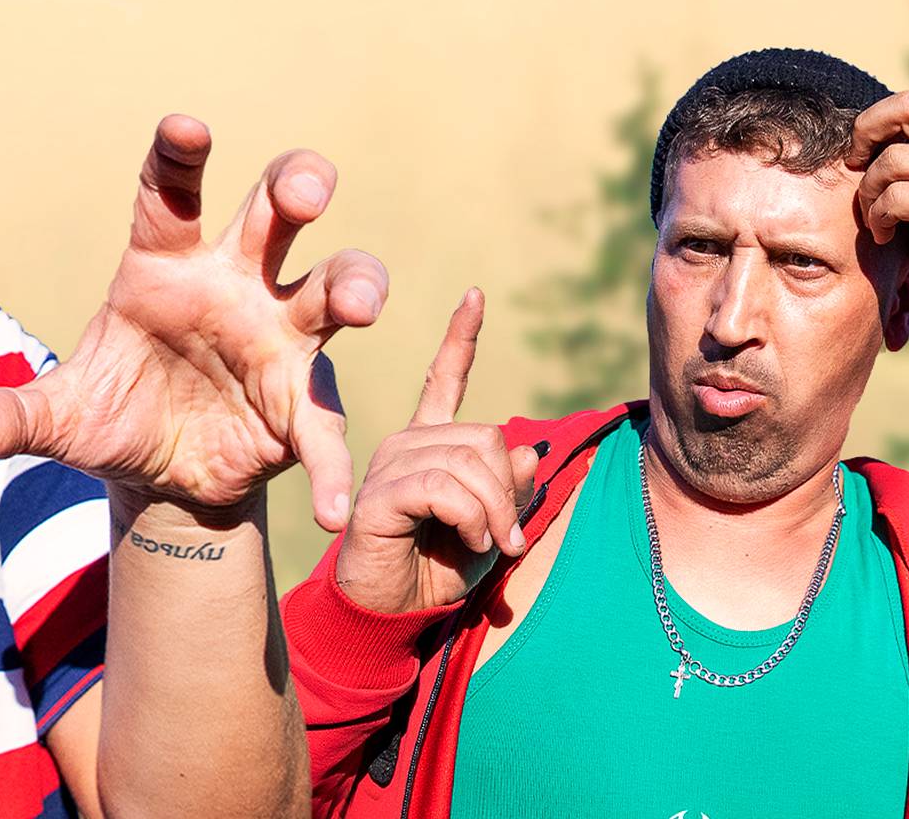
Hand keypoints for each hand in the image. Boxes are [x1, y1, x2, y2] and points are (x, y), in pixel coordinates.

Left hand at [0, 115, 386, 530]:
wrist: (160, 475)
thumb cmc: (117, 411)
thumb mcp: (63, 416)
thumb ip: (21, 415)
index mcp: (165, 264)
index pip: (171, 194)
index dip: (179, 157)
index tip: (186, 128)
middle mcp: (233, 282)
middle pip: (275, 211)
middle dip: (298, 184)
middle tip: (304, 194)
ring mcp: (279, 334)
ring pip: (333, 283)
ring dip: (355, 284)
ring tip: (359, 308)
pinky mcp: (301, 400)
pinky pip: (326, 423)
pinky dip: (334, 463)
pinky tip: (335, 506)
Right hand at [332, 289, 541, 614]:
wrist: (394, 613)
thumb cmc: (439, 570)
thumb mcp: (491, 527)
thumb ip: (509, 488)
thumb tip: (528, 450)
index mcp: (430, 444)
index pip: (444, 380)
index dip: (460, 338)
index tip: (474, 295)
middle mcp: (405, 444)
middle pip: (486, 436)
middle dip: (507, 491)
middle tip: (509, 536)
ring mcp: (388, 464)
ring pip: (469, 462)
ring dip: (492, 512)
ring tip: (488, 543)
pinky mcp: (380, 494)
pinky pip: (444, 487)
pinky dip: (470, 517)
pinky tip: (465, 539)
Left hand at [848, 91, 908, 314]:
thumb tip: (889, 153)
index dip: (878, 119)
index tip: (864, 149)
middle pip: (906, 107)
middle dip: (865, 131)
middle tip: (855, 164)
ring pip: (891, 162)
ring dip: (868, 193)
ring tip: (874, 218)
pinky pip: (898, 200)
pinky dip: (880, 217)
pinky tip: (885, 234)